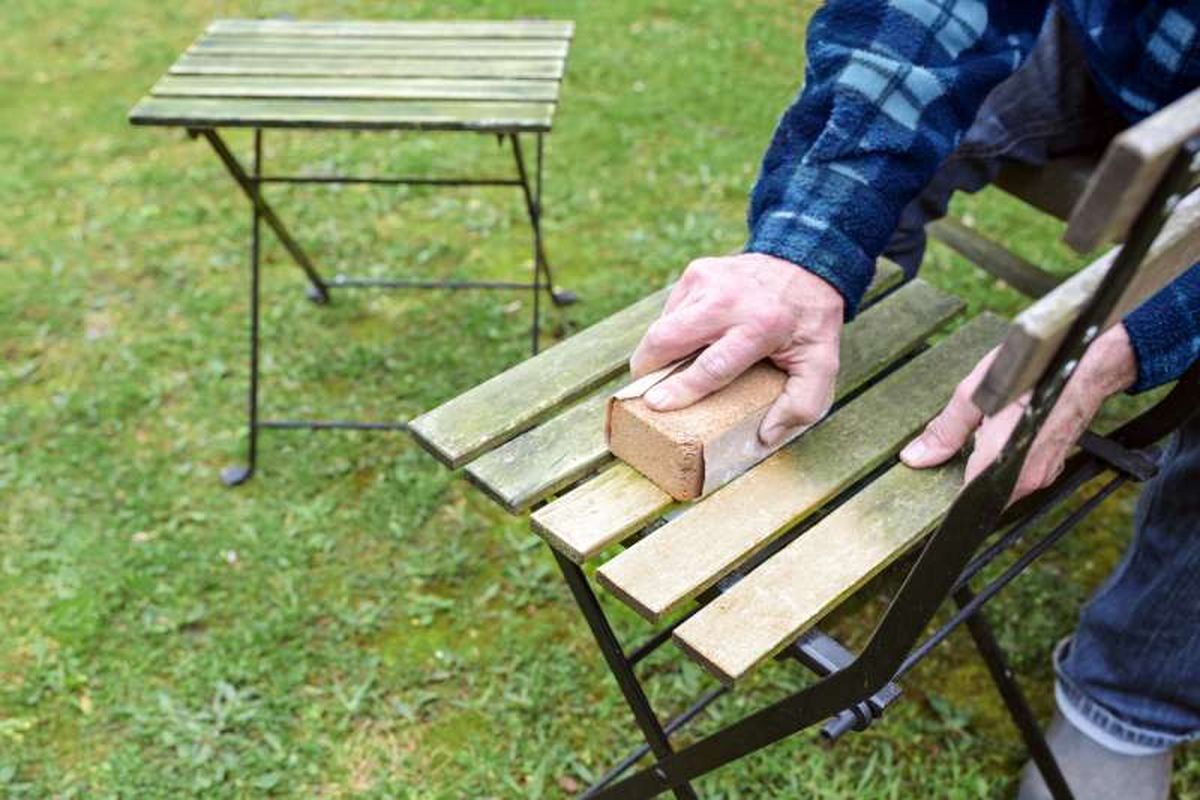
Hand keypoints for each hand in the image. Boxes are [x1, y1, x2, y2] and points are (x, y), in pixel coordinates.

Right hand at [628, 253, 843, 445]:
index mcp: (761, 326)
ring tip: (668, 368)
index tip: (656, 404)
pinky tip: (692, 338)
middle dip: (647, 368)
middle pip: (667, 338)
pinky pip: (671, 310)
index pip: (711, 366)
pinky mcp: (696, 272)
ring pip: (662, 325)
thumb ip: (802, 404)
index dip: (681, 388)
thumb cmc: (810, 322)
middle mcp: (729, 300)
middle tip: (644, 391)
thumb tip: (766, 436)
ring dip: (659, 351)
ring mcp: (708, 281)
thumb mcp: (822, 363)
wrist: (807, 262)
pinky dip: (673, 330)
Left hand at [900, 324, 1138, 500]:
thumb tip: (915, 457)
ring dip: (986, 468)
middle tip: (954, 448)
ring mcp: (1044, 474)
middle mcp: (1025, 479)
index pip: (962, 499)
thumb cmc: (1034, 372)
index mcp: (999, 464)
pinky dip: (1007, 461)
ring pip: (1003, 485)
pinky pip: (1022, 474)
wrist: (1087, 361)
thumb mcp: (974, 395)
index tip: (931, 480)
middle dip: (964, 476)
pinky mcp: (1054, 465)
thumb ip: (944, 431)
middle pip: (982, 493)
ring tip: (981, 435)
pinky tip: (1003, 434)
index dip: (944, 492)